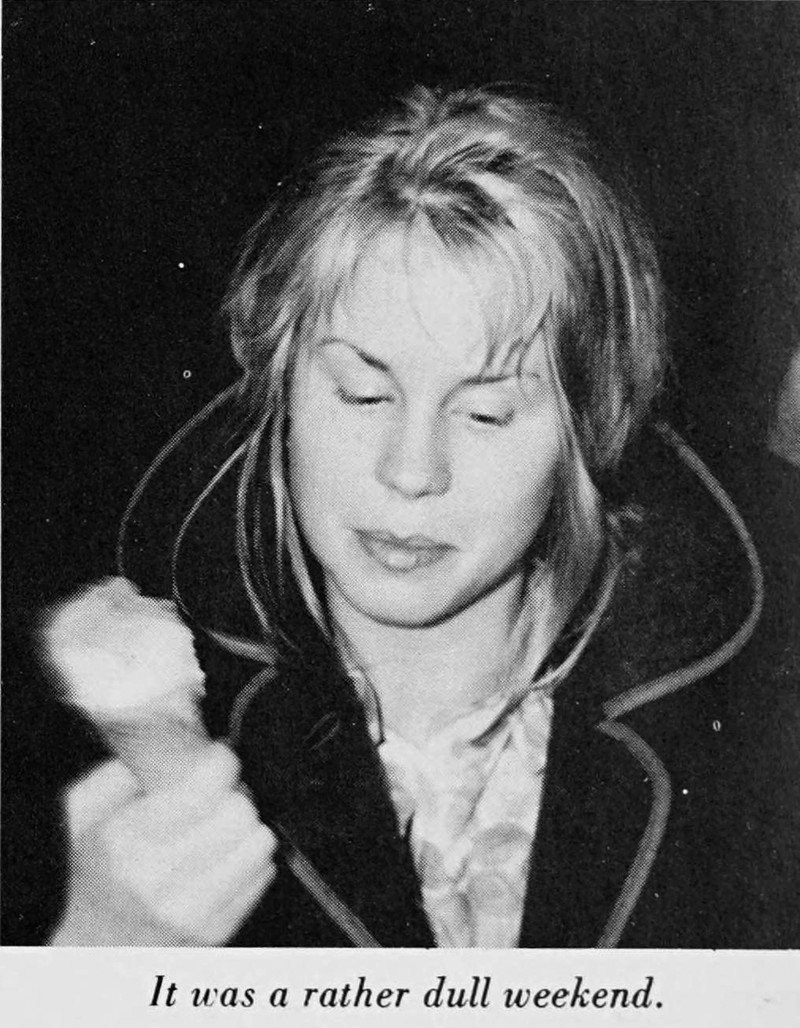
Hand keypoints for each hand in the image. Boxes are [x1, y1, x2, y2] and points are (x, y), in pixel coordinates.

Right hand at [50, 743, 276, 945]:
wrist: (88, 947)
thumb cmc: (92, 872)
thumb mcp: (81, 814)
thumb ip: (115, 774)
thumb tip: (159, 751)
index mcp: (125, 841)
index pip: (201, 791)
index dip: (221, 762)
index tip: (218, 757)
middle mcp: (158, 880)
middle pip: (239, 813)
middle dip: (235, 794)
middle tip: (221, 794)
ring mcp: (189, 910)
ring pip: (258, 844)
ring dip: (247, 827)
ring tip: (225, 825)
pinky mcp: (215, 931)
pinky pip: (262, 874)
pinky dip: (250, 858)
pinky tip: (226, 856)